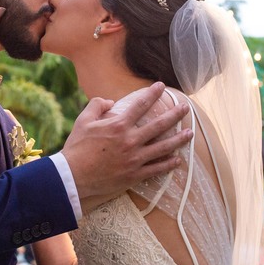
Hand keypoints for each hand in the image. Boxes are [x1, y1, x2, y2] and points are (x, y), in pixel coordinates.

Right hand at [62, 83, 193, 211]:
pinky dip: (169, 165)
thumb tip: (110, 101)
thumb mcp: (83, 121)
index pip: (140, 105)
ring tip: (190, 133)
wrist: (73, 178)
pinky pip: (157, 169)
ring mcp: (135, 159)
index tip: (161, 86)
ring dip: (179, 139)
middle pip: (159, 125)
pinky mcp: (134, 175)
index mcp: (118, 125)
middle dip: (174, 115)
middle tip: (185, 108)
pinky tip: (178, 160)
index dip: (152, 93)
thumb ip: (97, 106)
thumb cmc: (76, 148)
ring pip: (163, 148)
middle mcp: (131, 141)